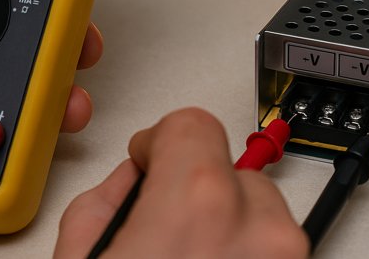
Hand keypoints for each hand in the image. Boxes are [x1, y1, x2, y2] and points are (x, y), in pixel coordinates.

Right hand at [56, 108, 308, 258]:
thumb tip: (131, 179)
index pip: (193, 123)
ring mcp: (288, 258)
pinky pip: (273, 248)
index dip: (161, 138)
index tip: (150, 158)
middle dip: (194, 188)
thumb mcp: (80, 256)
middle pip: (228, 169)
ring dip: (224, 225)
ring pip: (257, 211)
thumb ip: (106, 196)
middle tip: (162, 228)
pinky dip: (245, 254)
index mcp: (200, 202)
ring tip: (187, 258)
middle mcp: (259, 228)